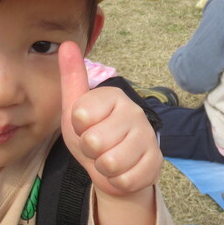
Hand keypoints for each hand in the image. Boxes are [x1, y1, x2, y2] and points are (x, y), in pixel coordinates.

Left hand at [58, 41, 162, 197]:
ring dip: (103, 167)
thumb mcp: (75, 108)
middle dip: (90, 151)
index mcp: (113, 95)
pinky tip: (123, 170)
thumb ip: (72, 77)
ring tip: (108, 158)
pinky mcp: (156, 162)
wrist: (115, 167)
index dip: (78, 128)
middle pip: (94, 142)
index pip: (81, 115)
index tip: (85, 126)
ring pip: (110, 163)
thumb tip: (67, 43)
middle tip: (97, 146)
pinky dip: (118, 180)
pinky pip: (125, 179)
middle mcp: (134, 111)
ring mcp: (148, 137)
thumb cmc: (93, 133)